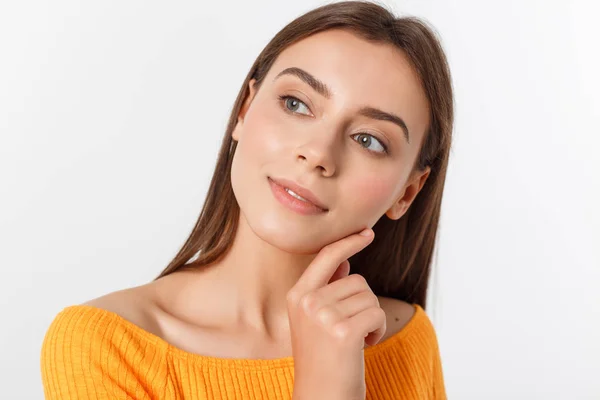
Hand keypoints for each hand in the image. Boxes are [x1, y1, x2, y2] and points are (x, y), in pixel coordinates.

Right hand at [287, 228, 386, 399]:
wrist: (320, 397)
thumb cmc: (322, 359)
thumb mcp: (316, 320)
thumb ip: (328, 289)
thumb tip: (347, 262)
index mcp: (297, 295)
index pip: (326, 257)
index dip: (349, 242)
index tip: (367, 233)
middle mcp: (307, 302)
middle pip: (357, 280)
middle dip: (364, 303)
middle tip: (351, 329)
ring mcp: (323, 316)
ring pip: (370, 298)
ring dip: (371, 319)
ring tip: (354, 340)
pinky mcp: (343, 331)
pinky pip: (376, 314)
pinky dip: (378, 331)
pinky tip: (363, 347)